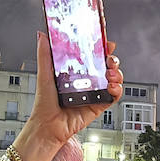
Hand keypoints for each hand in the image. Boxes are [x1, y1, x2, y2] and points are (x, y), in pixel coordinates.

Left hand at [23, 31, 122, 146]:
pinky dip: (117, 89)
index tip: (104, 39)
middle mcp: (87, 80)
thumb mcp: (44, 74)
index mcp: (76, 71)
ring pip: (113, 77)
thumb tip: (42, 35)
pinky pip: (114, 95)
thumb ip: (45, 54)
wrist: (49, 125)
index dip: (100, 45)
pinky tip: (111, 87)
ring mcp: (94, 92)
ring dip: (116, 73)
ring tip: (109, 74)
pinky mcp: (99, 104)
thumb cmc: (45, 102)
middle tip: (108, 58)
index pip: (91, 54)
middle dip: (112, 58)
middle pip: (106, 64)